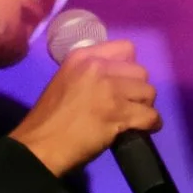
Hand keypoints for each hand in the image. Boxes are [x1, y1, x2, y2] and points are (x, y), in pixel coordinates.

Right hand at [12, 39, 161, 175]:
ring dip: (145, 106)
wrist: (41, 144)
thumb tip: (118, 79)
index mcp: (82, 56)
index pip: (126, 48)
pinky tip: (144, 129)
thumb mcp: (67, 80)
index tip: (124, 82)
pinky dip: (152, 124)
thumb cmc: (51, 119)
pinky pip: (151, 115)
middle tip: (130, 103)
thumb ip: (91, 74)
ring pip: (149, 92)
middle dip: (139, 89)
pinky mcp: (118, 113)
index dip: (129, 67)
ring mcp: (108, 89)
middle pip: (141, 71)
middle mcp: (97, 67)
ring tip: (134, 117)